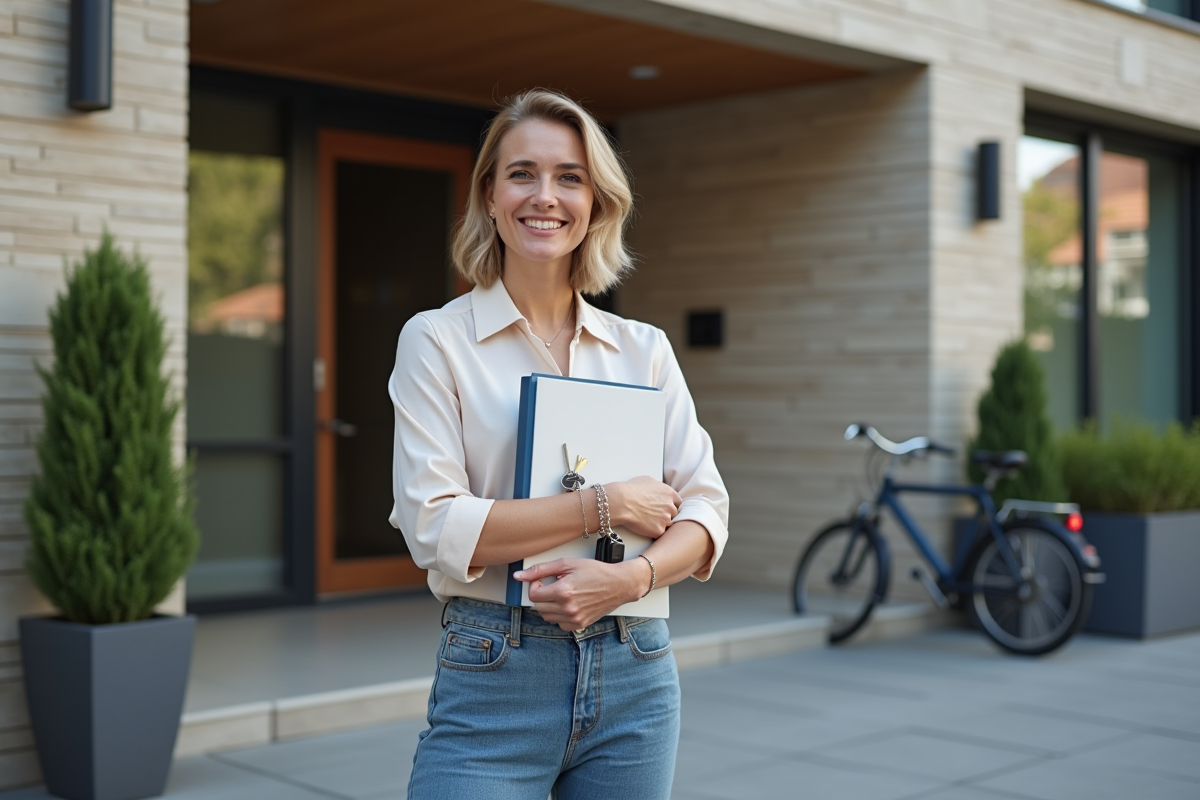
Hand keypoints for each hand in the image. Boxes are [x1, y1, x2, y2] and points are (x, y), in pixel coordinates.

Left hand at [515, 558, 650, 629]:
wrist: (619, 585)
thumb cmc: (596, 572)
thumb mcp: (567, 564)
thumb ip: (541, 570)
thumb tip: (519, 576)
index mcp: (563, 592)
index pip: (533, 596)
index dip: (535, 585)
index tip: (543, 580)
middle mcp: (568, 608)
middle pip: (538, 607)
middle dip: (541, 595)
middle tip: (553, 585)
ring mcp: (574, 619)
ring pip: (547, 616)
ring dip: (549, 605)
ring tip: (561, 593)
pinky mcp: (580, 625)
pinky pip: (559, 623)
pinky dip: (559, 615)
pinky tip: (568, 603)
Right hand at [604, 476, 680, 538]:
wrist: (621, 502)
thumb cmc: (630, 490)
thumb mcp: (647, 480)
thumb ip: (658, 486)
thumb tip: (658, 489)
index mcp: (669, 493)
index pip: (678, 502)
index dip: (671, 505)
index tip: (665, 508)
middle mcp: (670, 506)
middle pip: (674, 514)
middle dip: (666, 515)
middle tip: (654, 515)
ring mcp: (666, 519)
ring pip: (668, 524)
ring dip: (660, 523)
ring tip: (647, 521)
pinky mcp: (659, 530)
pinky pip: (659, 533)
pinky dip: (653, 531)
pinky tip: (645, 527)